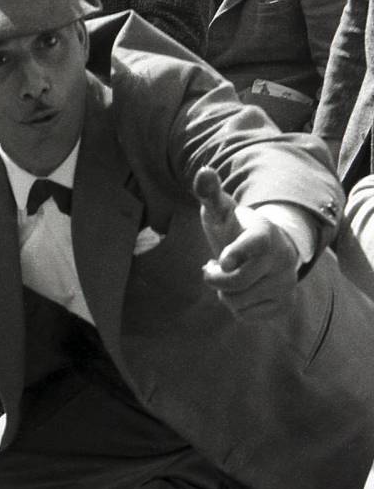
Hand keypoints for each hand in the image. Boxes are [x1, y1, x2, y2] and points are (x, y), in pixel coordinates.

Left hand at [194, 166, 299, 319]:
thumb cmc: (236, 228)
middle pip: (234, 283)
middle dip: (215, 279)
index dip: (236, 254)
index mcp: (264, 233)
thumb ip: (209, 193)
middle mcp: (282, 259)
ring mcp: (286, 283)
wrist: (268, 250)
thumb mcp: (221, 209)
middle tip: (214, 267)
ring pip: (237, 303)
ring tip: (233, 275)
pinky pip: (246, 316)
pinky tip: (244, 290)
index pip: (253, 245)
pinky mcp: (285, 305)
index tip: (222, 259)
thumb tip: (203, 172)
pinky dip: (237, 306)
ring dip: (225, 293)